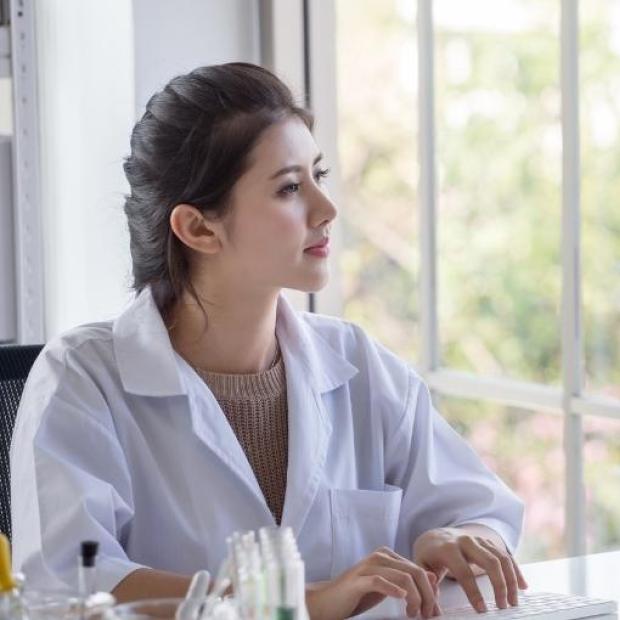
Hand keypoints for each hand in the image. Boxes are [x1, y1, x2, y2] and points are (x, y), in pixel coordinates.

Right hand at [306, 547, 440, 619]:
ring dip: (415, 598)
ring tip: (414, 614)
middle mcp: (380, 556)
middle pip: (414, 572)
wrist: (328, 600)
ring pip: (403, 577)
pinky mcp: (358, 580)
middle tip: (428, 616)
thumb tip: (433, 577)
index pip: (418, 569)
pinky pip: (379, 581)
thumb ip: (407, 579)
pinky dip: (394, 590)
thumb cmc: (357, 595)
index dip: (431, 590)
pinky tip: (401, 598)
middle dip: (427, 596)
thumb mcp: (387, 586)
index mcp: (388, 556)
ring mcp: (368, 566)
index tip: (434, 610)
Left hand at [413, 527, 527, 612]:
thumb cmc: (429, 555)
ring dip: (511, 580)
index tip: (482, 610)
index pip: (463, 571)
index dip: (473, 592)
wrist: (435, 535)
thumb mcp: (421, 567)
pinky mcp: (488, 542)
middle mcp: (465, 541)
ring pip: (501, 557)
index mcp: (447, 548)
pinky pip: (506, 555)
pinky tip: (523, 586)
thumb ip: (427, 583)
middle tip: (503, 607)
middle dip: (499, 584)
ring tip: (513, 602)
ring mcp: (479, 540)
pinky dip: (516, 570)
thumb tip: (431, 603)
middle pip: (489, 561)